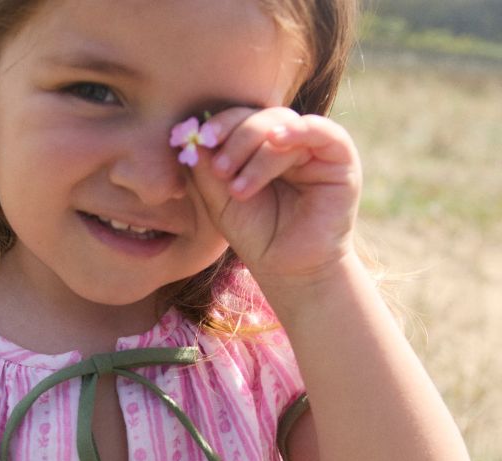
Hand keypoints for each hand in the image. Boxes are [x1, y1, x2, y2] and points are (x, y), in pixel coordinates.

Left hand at [189, 107, 361, 285]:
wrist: (289, 269)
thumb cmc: (256, 235)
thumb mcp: (221, 200)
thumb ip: (207, 168)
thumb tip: (193, 132)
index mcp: (259, 147)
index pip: (239, 120)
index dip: (220, 125)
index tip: (201, 140)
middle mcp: (287, 142)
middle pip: (260, 117)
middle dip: (236, 138)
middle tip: (220, 168)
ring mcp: (314, 148)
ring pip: (283, 125)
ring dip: (256, 153)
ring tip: (239, 190)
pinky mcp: (340, 158)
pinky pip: (323, 131)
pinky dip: (299, 130)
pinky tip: (277, 139)